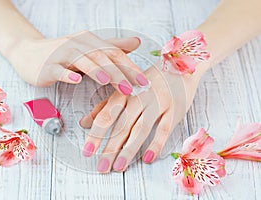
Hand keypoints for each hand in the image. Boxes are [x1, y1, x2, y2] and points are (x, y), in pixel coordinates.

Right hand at [6, 30, 148, 94]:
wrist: (29, 52)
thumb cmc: (63, 53)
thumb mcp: (88, 49)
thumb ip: (112, 46)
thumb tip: (136, 42)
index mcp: (90, 41)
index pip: (114, 53)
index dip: (130, 67)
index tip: (144, 82)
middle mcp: (78, 45)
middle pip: (101, 57)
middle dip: (118, 72)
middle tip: (132, 87)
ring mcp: (62, 54)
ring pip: (82, 61)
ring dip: (96, 71)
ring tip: (108, 81)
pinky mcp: (48, 65)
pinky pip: (59, 69)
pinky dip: (67, 74)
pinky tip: (76, 80)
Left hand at [79, 62, 206, 172]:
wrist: (180, 66)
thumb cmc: (147, 81)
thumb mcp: (123, 90)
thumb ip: (104, 106)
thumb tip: (84, 123)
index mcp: (124, 92)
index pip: (106, 116)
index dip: (96, 135)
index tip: (87, 153)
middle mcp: (138, 97)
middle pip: (122, 126)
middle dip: (110, 148)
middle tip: (101, 168)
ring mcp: (157, 103)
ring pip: (140, 129)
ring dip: (129, 149)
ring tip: (118, 167)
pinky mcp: (174, 110)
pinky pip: (164, 129)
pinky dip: (156, 144)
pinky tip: (147, 159)